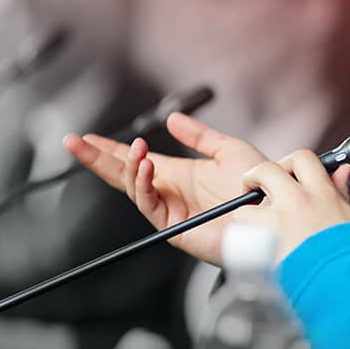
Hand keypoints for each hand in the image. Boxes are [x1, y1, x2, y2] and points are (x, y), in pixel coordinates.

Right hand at [64, 113, 266, 265]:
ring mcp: (172, 211)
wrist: (275, 211)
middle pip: (124, 174)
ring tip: (135, 149)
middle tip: (74, 142)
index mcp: (181, 176)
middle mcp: (173, 194)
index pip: (137, 161)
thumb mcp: (229, 150)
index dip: (112, 150)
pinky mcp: (176, 228)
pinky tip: (144, 165)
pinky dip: (143, 184)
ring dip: (129, 166)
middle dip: (97, 160)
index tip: (88, 138)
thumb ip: (200, 136)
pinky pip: (150, 205)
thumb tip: (173, 120)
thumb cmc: (260, 186)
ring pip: (135, 188)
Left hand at [235, 150, 349, 263]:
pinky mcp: (263, 247)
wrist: (347, 285)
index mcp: (322, 194)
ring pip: (244, 207)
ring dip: (248, 216)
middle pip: (265, 170)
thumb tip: (344, 171)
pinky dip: (246, 244)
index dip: (290, 163)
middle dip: (256, 177)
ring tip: (257, 231)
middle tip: (257, 190)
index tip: (288, 174)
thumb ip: (341, 192)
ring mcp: (277, 224)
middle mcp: (297, 202)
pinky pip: (242, 238)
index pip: (302, 159)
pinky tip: (258, 252)